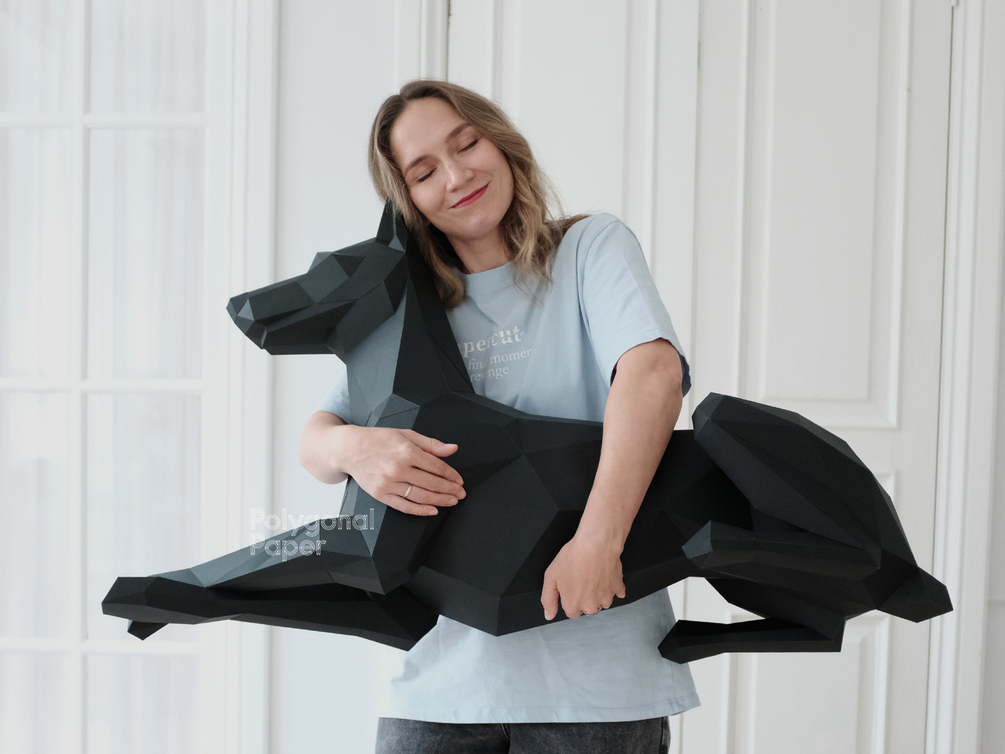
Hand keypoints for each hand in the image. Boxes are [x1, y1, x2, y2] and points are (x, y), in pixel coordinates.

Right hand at [339, 426, 464, 515]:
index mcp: (407, 452)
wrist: (349, 449)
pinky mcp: (381, 495)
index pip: (437, 467)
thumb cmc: (378, 439)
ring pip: (421, 496)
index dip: (452, 475)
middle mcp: (399, 469)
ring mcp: (389, 484)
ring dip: (440, 500)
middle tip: (461, 493)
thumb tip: (453, 449)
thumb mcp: (406, 435)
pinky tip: (433, 510)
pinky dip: (421, 510)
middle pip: (432, 483)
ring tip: (452, 501)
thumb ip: (431, 444)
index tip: (460, 480)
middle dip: (450, 489)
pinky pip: (405, 506)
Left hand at [540, 533, 625, 619]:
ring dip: (598, 593)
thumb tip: (549, 615)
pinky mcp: (618, 588)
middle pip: (587, 608)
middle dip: (584, 598)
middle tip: (581, 579)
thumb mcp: (551, 577)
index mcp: (573, 605)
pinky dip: (612, 587)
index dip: (569, 599)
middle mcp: (591, 606)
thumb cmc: (574, 557)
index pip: (571, 612)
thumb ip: (548, 599)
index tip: (570, 587)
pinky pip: (617, 592)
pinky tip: (606, 576)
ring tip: (593, 575)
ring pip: (602, 601)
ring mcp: (606, 598)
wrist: (596, 544)